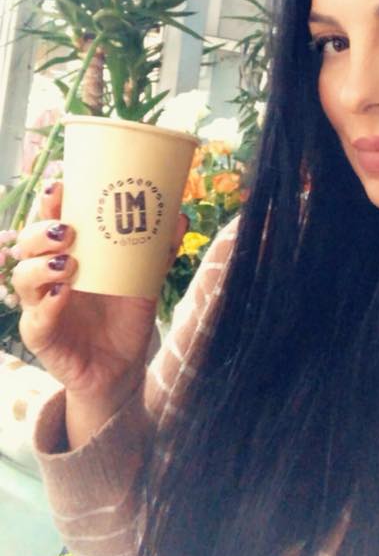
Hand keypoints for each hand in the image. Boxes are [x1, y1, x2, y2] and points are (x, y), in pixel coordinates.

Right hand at [11, 181, 188, 401]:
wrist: (122, 367)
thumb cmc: (125, 317)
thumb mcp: (145, 280)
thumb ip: (158, 251)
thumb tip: (179, 216)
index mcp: (69, 254)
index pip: (49, 221)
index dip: (50, 203)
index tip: (61, 188)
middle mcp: (48, 275)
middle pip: (27, 244)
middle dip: (41, 231)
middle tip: (68, 231)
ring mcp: (41, 305)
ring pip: (22, 277)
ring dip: (41, 265)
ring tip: (69, 264)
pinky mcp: (41, 336)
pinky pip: (35, 319)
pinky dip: (47, 304)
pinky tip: (62, 293)